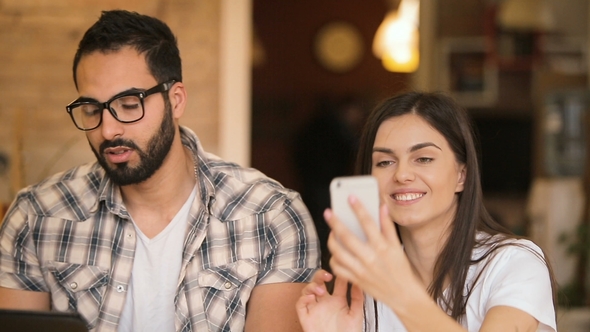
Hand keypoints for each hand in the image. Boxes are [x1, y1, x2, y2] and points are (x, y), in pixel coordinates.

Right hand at [296, 270, 362, 331]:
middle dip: (320, 275)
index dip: (338, 276)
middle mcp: (325, 302)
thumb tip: (358, 283)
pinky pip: (300, 305)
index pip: (337, 283)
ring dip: (312, 286)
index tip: (341, 271)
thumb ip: (357, 299)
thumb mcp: (356, 315)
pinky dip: (303, 299)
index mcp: (338, 301)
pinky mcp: (306, 317)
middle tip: (327, 275)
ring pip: (308, 290)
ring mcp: (315, 309)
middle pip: (319, 282)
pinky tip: (310, 298)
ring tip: (320, 291)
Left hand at [325, 196, 425, 310]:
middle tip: (328, 212)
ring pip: (338, 252)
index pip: (367, 223)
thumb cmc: (401, 269)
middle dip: (335, 222)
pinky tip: (336, 252)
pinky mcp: (356, 280)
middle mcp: (370, 258)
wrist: (403, 295)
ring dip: (331, 240)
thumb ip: (388, 226)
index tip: (350, 197)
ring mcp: (361, 270)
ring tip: (331, 233)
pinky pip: (338, 268)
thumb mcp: (397, 246)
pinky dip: (334, 259)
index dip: (358, 208)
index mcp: (382, 247)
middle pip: (346, 236)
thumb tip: (382, 208)